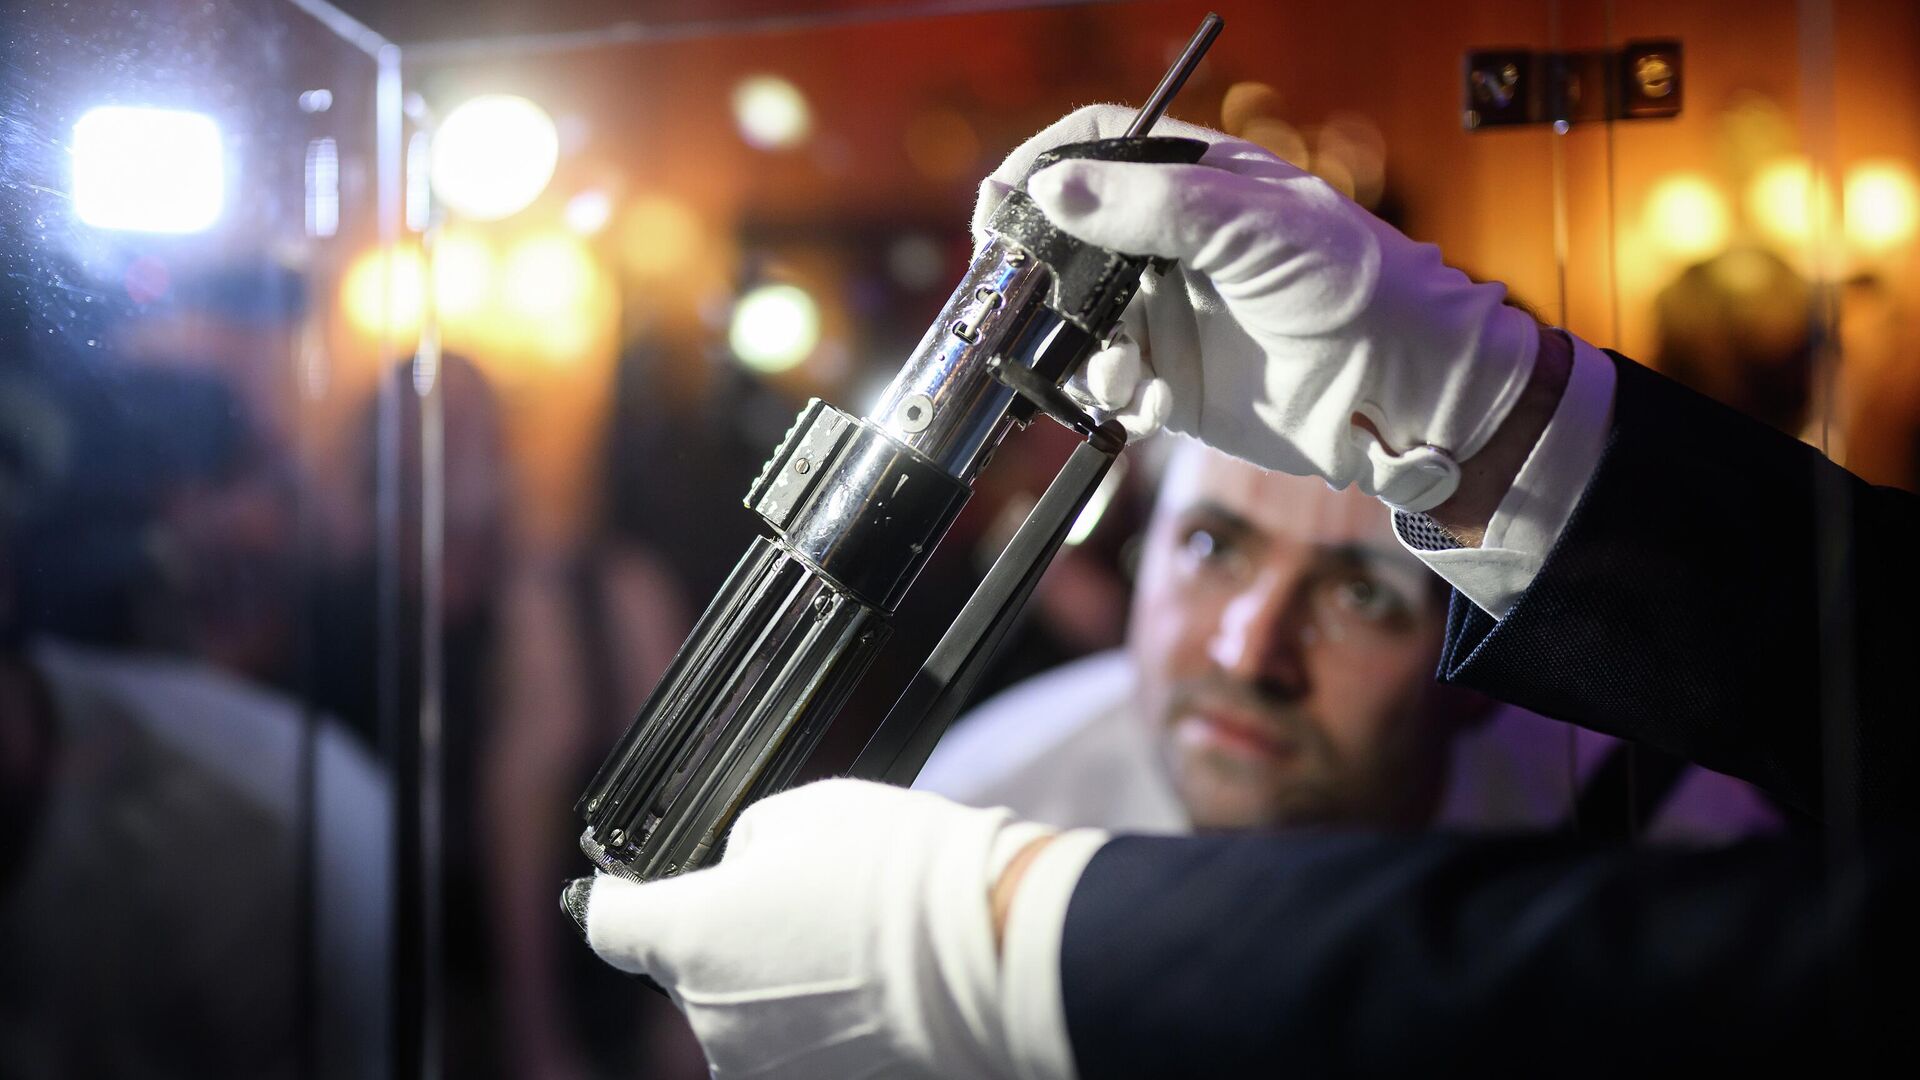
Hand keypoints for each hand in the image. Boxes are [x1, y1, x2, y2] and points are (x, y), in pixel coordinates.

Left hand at [578, 779, 1056, 1078]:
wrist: (989, 951)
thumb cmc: (896, 871)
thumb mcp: (799, 811)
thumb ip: (738, 846)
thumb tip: (733, 871)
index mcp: (688, 938)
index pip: (609, 926)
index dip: (622, 899)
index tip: (636, 889)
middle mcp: (707, 1019)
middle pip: (686, 973)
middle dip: (726, 938)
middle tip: (798, 902)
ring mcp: (760, 1068)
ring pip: (741, 1017)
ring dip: (773, 987)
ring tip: (846, 948)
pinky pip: (792, 1050)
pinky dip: (818, 1023)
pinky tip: (867, 989)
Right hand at [976, 105, 1540, 511]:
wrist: (1402, 393)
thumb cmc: (1355, 288)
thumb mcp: (1254, 227)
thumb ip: (1151, 207)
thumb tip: (1051, 190)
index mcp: (1194, 182)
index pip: (1096, 148)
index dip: (1043, 166)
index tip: (1003, 204)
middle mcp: (1171, 244)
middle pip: (1069, 239)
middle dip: (1040, 272)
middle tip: (1023, 301)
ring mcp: (1167, 313)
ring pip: (1076, 321)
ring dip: (1083, 347)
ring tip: (1125, 368)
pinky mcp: (1170, 381)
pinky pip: (1108, 383)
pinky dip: (1115, 394)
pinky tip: (1155, 400)